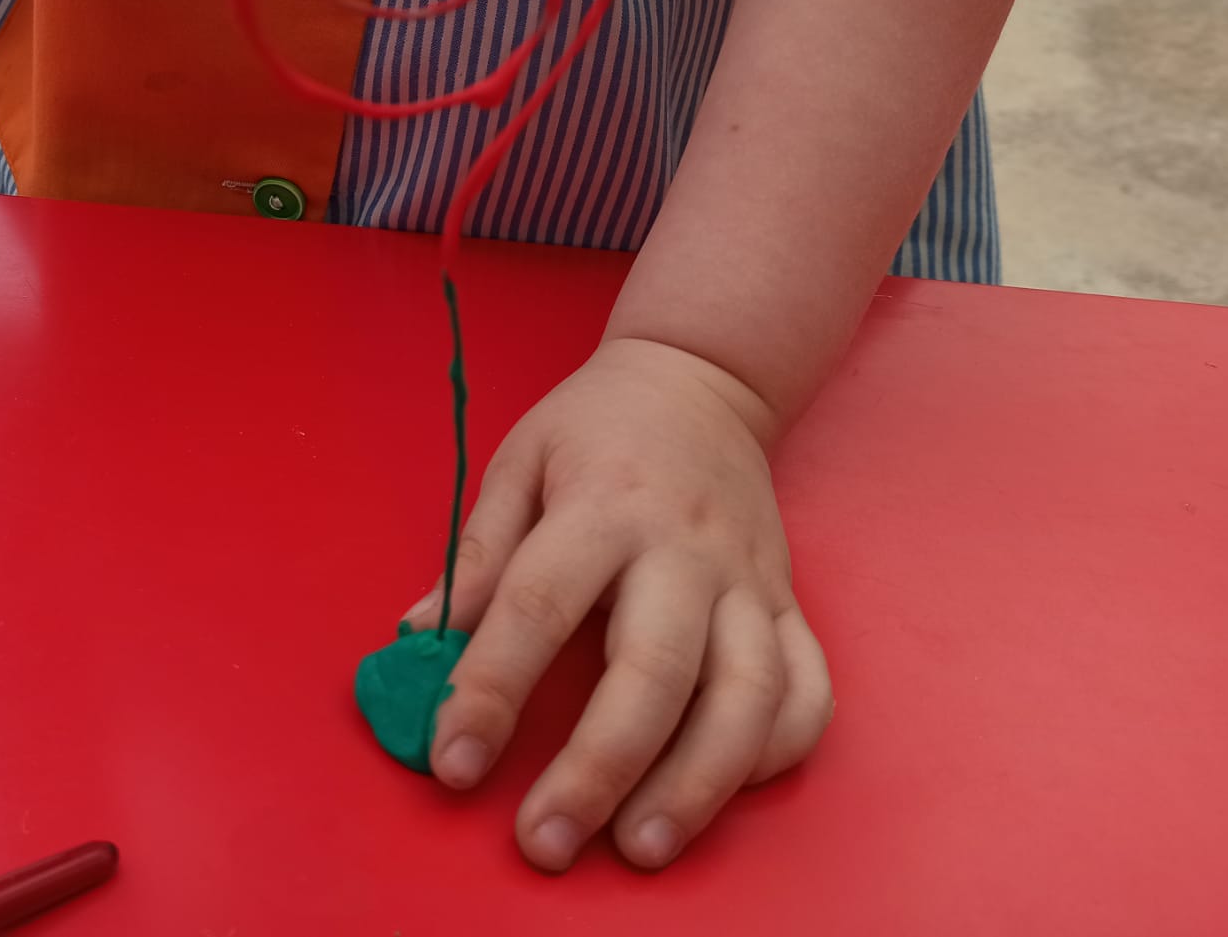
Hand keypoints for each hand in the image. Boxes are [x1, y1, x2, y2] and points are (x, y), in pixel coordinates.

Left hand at [406, 337, 832, 871]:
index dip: (490, 687)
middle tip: (546, 840)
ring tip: (640, 848)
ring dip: (697, 783)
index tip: (453, 761)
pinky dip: (776, 751)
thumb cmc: (594, 428)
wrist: (701, 379)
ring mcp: (749, 580)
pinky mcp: (791, 603)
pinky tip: (724, 790)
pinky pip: (807, 689)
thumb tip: (420, 641)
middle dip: (598, 767)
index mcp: (602, 504)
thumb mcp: (517, 462)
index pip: (538, 603)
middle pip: (652, 670)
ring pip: (745, 696)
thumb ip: (475, 555)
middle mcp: (684, 548)